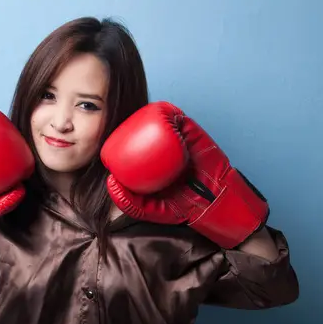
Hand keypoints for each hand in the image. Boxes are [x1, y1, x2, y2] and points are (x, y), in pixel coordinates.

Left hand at [101, 101, 268, 248]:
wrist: (213, 203)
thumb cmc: (180, 207)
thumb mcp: (148, 210)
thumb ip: (127, 202)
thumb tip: (109, 181)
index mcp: (149, 164)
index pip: (130, 147)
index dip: (119, 141)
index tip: (110, 141)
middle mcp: (161, 149)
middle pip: (143, 130)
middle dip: (131, 123)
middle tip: (122, 127)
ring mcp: (178, 139)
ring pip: (161, 120)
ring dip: (150, 113)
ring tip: (139, 117)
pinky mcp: (193, 133)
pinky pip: (180, 119)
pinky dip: (171, 113)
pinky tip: (162, 115)